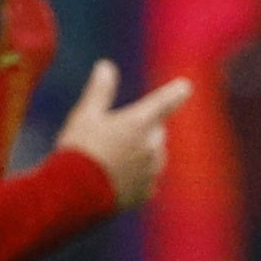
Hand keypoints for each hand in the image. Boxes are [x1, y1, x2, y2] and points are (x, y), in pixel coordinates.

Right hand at [53, 62, 194, 207]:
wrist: (74, 194)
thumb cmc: (78, 150)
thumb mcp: (85, 115)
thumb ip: (100, 91)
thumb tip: (106, 66)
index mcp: (139, 122)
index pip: (166, 101)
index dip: (177, 92)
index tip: (186, 86)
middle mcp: (152, 146)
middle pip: (157, 130)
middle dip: (143, 128)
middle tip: (114, 134)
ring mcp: (152, 170)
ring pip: (155, 155)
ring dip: (142, 152)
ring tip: (111, 158)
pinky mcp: (147, 191)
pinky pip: (148, 178)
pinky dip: (137, 175)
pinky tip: (115, 178)